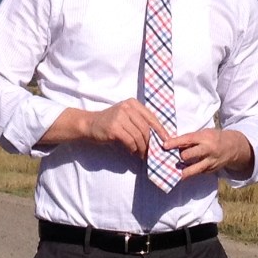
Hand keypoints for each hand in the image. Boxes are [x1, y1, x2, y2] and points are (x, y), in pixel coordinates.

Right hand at [38, 100, 166, 157]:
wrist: (89, 124)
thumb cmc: (110, 123)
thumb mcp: (126, 117)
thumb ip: (140, 123)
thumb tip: (157, 138)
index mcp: (133, 103)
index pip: (152, 117)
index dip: (161, 130)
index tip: (167, 141)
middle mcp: (127, 107)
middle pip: (146, 128)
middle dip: (150, 143)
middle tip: (151, 153)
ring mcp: (120, 116)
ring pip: (139, 136)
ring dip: (142, 148)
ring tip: (141, 154)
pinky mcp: (114, 127)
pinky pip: (129, 141)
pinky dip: (132, 148)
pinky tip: (131, 151)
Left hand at [164, 128, 253, 179]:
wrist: (232, 147)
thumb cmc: (213, 137)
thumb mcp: (203, 133)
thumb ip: (191, 139)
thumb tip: (174, 143)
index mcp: (204, 137)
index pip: (187, 139)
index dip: (175, 143)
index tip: (164, 145)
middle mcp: (207, 150)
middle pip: (189, 155)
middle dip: (180, 156)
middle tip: (172, 157)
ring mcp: (209, 162)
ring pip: (193, 169)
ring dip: (183, 170)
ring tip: (175, 171)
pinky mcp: (210, 171)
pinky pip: (197, 173)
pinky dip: (190, 173)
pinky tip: (183, 172)